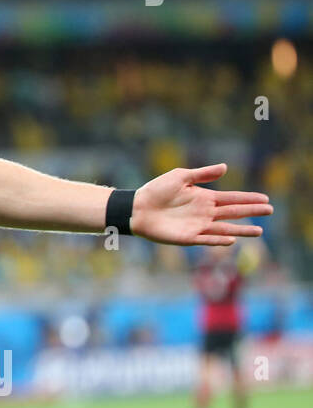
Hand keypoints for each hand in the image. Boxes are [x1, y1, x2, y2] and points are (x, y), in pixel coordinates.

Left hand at [131, 163, 271, 245]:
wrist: (137, 207)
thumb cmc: (156, 190)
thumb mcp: (180, 177)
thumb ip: (203, 174)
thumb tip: (226, 167)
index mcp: (204, 198)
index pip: (232, 198)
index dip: (248, 198)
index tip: (265, 198)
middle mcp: (205, 213)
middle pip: (234, 212)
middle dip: (252, 211)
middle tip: (270, 210)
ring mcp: (198, 226)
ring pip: (225, 229)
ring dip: (242, 230)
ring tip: (259, 231)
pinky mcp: (188, 237)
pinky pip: (207, 240)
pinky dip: (219, 240)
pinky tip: (232, 239)